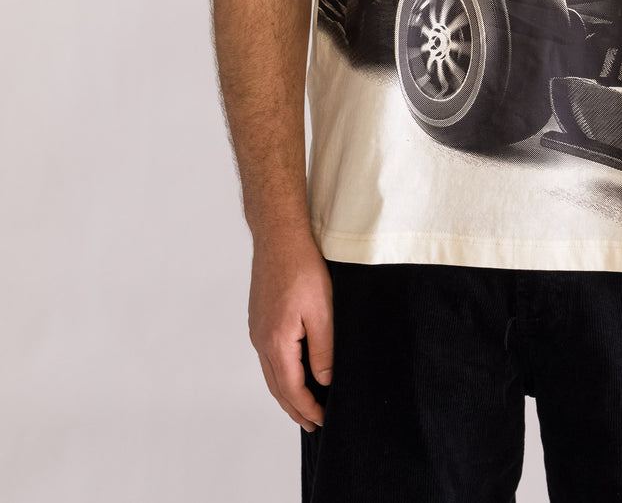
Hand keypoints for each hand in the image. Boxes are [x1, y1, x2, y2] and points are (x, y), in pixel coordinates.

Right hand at [248, 231, 333, 431]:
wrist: (279, 237)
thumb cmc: (303, 268)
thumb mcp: (322, 310)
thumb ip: (323, 349)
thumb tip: (324, 381)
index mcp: (276, 342)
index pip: (292, 388)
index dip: (307, 408)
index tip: (323, 420)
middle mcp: (261, 340)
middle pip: (277, 386)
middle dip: (295, 408)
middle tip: (313, 424)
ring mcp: (257, 329)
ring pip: (271, 372)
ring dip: (286, 392)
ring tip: (302, 406)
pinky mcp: (260, 318)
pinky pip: (268, 356)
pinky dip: (280, 373)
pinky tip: (292, 371)